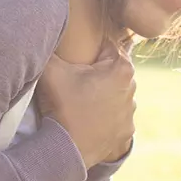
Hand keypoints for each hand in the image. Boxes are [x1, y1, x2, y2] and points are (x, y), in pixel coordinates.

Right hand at [36, 43, 135, 168]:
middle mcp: (133, 89)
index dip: (86, 53)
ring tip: (77, 104)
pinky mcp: (126, 133)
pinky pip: (113, 118)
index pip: (105, 47)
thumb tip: (47, 31)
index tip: (74, 63)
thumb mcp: (51, 70)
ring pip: (112, 94)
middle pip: (110, 71)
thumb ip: (51, 47)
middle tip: (73, 83)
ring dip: (99, 95)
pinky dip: (101, 117)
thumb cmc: (62, 106)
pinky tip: (85, 120)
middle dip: (94, 73)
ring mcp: (131, 113)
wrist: (67, 149)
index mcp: (121, 68)